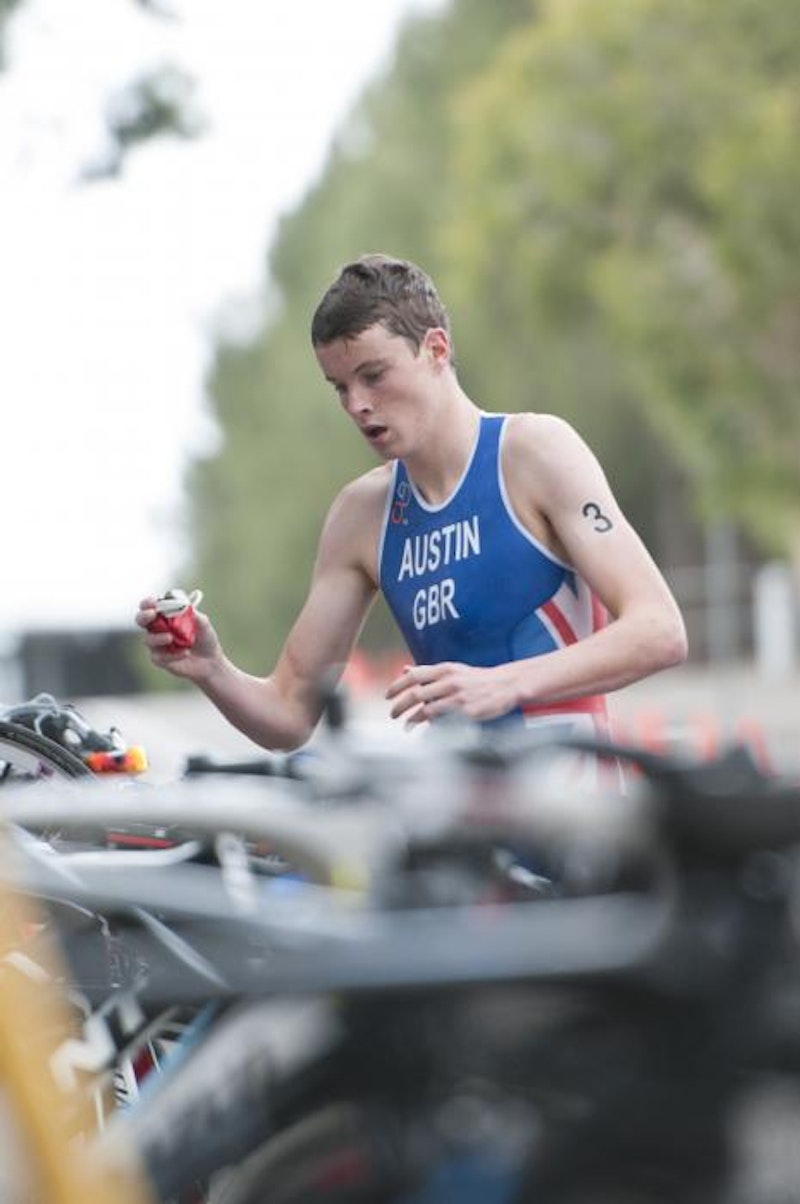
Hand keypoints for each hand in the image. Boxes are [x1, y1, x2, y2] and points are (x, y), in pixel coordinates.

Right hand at [136, 595, 221, 681]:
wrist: (211, 660)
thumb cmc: (205, 638)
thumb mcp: (204, 624)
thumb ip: (194, 614)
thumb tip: (185, 606)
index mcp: (166, 616)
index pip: (151, 606)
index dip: (148, 603)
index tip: (153, 603)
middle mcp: (158, 628)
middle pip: (141, 620)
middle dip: (144, 616)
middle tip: (152, 614)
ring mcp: (158, 644)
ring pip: (148, 639)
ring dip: (157, 637)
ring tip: (171, 637)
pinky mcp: (161, 659)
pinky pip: (159, 657)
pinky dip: (172, 655)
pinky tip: (185, 653)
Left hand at [385, 661, 519, 725]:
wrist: (507, 685)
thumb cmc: (477, 679)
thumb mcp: (453, 670)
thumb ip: (429, 672)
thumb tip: (405, 670)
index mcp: (445, 670)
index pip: (414, 676)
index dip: (397, 686)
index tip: (387, 696)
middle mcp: (450, 682)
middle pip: (416, 695)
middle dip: (400, 706)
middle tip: (392, 714)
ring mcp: (459, 698)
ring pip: (427, 711)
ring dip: (412, 720)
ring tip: (406, 726)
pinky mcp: (467, 713)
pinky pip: (444, 723)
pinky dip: (431, 728)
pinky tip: (426, 732)